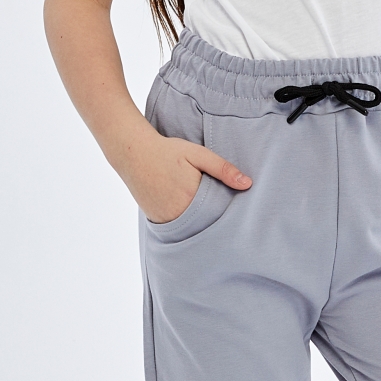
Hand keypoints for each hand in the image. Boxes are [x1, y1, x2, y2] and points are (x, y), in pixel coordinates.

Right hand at [125, 129, 251, 223]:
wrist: (133, 153)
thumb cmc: (167, 151)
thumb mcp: (198, 154)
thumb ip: (223, 169)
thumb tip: (247, 184)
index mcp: (194, 198)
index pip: (221, 214)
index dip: (229, 212)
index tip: (236, 210)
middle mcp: (180, 213)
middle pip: (208, 223)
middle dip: (216, 219)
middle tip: (222, 212)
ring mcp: (167, 219)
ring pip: (193, 228)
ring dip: (201, 222)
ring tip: (204, 210)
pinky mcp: (157, 221)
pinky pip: (178, 227)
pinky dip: (185, 223)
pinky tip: (188, 211)